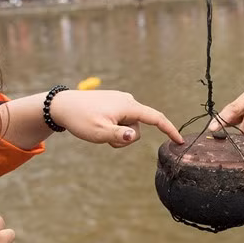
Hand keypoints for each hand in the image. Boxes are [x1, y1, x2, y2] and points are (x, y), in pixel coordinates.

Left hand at [50, 89, 182, 146]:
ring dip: (118, 134)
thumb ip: (118, 136)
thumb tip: (133, 136)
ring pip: (129, 125)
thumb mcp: (99, 132)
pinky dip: (114, 127)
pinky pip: (121, 120)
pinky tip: (99, 124)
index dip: (170, 130)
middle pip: (138, 127)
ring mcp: (120, 101)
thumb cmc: (81, 119)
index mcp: (128, 106)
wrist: (63, 105)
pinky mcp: (113, 103)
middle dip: (126, 138)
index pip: (156, 118)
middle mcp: (128, 100)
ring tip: (100, 130)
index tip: (180, 141)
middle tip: (106, 139)